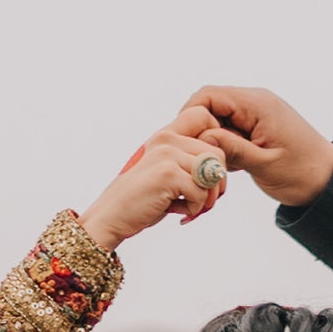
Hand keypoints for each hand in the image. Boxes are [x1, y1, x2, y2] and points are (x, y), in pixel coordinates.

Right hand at [80, 116, 229, 253]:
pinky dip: (194, 209)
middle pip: (217, 152)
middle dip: (217, 183)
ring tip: (190, 208)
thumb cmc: (142, 199)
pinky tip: (178, 213)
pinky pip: (201, 192)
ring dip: (207, 199)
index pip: (205, 116)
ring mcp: (167, 154)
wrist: (112, 215)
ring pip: (212, 173)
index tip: (209, 170)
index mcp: (167, 134)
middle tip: (205, 202)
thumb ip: (188, 164)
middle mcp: (167, 139)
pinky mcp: (167, 174)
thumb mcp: (166, 173)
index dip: (216, 141)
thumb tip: (220, 171)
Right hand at [193, 84, 332, 208]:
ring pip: (219, 119)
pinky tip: (227, 167)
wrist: (328, 181)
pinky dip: (224, 146)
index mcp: (257, 104)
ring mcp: (257, 114)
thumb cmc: (302, 173)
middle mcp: (255, 102)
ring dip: (212, 141)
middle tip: (195, 158)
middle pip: (211, 105)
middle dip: (200, 130)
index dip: (191, 116)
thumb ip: (231, 149)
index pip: (209, 95)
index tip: (184, 142)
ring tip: (213, 166)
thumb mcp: (263, 165)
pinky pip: (231, 130)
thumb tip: (201, 139)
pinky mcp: (257, 127)